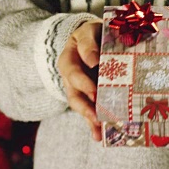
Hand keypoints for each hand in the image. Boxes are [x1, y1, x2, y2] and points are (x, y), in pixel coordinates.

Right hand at [58, 19, 102, 141]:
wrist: (93, 39)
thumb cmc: (93, 35)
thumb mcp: (88, 32)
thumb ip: (88, 43)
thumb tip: (93, 61)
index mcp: (69, 59)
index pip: (72, 71)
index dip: (83, 82)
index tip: (95, 92)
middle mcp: (71, 77)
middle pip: (74, 94)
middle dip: (85, 106)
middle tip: (97, 115)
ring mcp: (78, 88)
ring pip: (80, 106)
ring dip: (89, 118)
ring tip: (99, 131)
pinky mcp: (88, 97)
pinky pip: (89, 111)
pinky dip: (93, 124)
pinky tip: (99, 136)